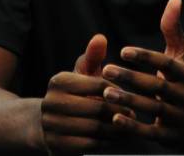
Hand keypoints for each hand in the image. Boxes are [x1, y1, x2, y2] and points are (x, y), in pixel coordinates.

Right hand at [41, 34, 134, 153]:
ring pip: (94, 128)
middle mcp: (51, 103)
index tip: (130, 95)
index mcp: (59, 81)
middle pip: (96, 107)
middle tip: (134, 113)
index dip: (116, 90)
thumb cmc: (75, 93)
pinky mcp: (56, 146)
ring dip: (116, 128)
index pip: (97, 84)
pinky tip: (116, 138)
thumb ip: (93, 56)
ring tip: (129, 126)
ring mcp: (51, 126)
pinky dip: (106, 142)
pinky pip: (88, 145)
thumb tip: (101, 38)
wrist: (50, 123)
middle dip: (118, 111)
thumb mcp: (82, 73)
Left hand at [102, 0, 183, 147]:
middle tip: (107, 69)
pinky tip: (115, 119)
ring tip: (106, 93)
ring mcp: (179, 118)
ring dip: (130, 101)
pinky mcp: (170, 138)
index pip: (166, 63)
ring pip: (153, 109)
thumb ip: (173, 27)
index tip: (123, 51)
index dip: (145, 57)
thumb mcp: (182, 53)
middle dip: (131, 78)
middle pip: (157, 86)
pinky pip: (151, 134)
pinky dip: (134, 127)